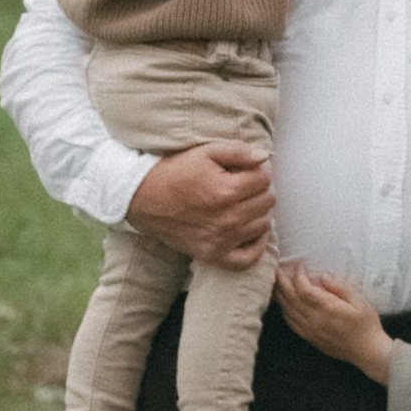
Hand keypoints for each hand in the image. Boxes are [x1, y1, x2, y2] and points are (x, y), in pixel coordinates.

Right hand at [128, 141, 272, 269]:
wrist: (143, 199)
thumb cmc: (175, 173)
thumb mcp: (205, 152)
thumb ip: (238, 151)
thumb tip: (265, 156)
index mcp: (227, 191)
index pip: (264, 179)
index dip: (259, 170)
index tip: (248, 169)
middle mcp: (227, 218)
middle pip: (267, 201)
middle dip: (260, 189)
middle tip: (246, 185)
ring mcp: (221, 240)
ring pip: (263, 225)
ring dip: (259, 212)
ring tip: (246, 203)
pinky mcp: (213, 255)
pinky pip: (248, 259)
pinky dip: (256, 245)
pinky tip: (252, 231)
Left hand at [276, 265, 394, 384]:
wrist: (367, 351)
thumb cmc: (366, 324)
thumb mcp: (360, 301)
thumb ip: (340, 287)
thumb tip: (323, 276)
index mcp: (328, 309)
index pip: (304, 290)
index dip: (298, 276)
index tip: (299, 264)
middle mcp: (315, 320)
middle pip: (291, 298)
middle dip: (282, 281)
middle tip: (276, 267)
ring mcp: (310, 330)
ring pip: (287, 310)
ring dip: (279, 295)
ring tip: (275, 281)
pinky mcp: (309, 337)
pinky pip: (291, 322)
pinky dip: (284, 310)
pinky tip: (283, 303)